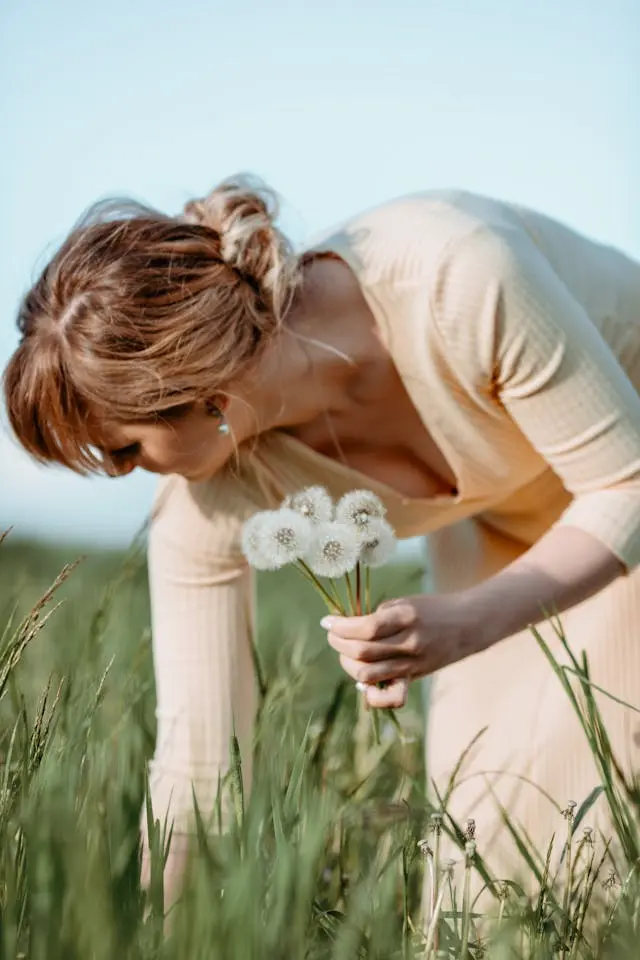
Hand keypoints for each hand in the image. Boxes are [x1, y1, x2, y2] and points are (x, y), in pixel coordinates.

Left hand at [321, 593, 486, 708]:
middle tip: (333, 634)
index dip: (340, 626)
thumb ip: (378, 617)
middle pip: (362, 652)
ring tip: (346, 652)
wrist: (468, 625)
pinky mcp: (415, 677)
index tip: (327, 622)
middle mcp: (409, 643)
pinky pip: (391, 697)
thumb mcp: (404, 603)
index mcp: (406, 617)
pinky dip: (372, 696)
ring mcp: (413, 664)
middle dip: (338, 643)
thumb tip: (347, 630)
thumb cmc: (432, 609)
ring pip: (367, 674)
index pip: (365, 628)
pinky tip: (364, 684)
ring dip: (348, 663)